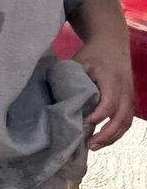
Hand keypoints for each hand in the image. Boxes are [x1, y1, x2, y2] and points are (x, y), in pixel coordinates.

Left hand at [75, 32, 135, 149]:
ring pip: (127, 122)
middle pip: (122, 117)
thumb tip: (59, 106)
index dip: (97, 117)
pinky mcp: (130, 99)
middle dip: (107, 134)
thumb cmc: (92, 54)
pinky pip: (127, 120)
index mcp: (112, 79)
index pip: (109, 103)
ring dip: (112, 137)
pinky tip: (103, 140)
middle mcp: (125, 88)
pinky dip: (117, 132)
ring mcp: (130, 94)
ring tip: (94, 146)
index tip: (82, 125)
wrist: (112, 43)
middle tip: (89, 145)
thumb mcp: (79, 63)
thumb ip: (72, 82)